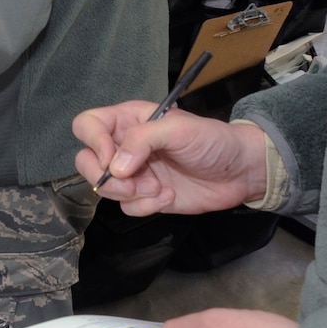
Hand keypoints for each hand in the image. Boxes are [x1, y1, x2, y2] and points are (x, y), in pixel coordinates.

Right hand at [71, 103, 266, 215]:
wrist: (240, 172)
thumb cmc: (212, 141)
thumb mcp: (179, 129)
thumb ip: (143, 140)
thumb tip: (115, 168)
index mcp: (128, 120)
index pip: (87, 125)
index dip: (92, 142)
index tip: (112, 161)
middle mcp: (124, 146)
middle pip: (86, 161)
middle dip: (106, 177)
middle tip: (133, 183)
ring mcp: (133, 173)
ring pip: (104, 188)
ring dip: (130, 193)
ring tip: (159, 189)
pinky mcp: (144, 197)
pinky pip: (126, 207)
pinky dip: (145, 207)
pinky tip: (168, 197)